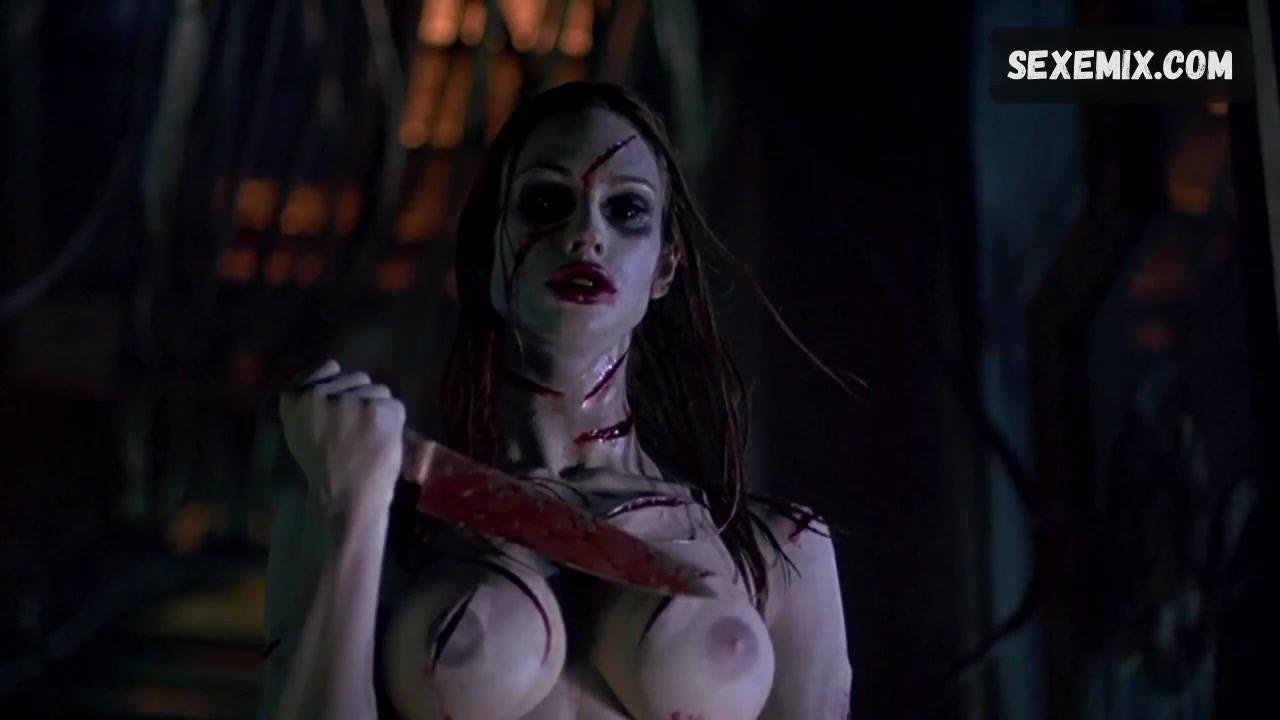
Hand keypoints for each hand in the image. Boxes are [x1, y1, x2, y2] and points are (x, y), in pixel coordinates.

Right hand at [279, 360, 405, 527]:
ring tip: (369, 438)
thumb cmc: (323, 472)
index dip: (337, 383)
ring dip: (378, 408)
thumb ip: (311, 405)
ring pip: (377, 390)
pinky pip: (395, 405)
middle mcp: (323, 393)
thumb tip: (330, 379)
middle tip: (356, 429)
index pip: (326, 368)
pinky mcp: (380, 408)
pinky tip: (382, 442)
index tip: (340, 403)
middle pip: (356, 377)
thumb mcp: (300, 432)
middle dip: (359, 397)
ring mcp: (353, 399)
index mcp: (297, 399)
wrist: (344, 499)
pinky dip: (394, 423)